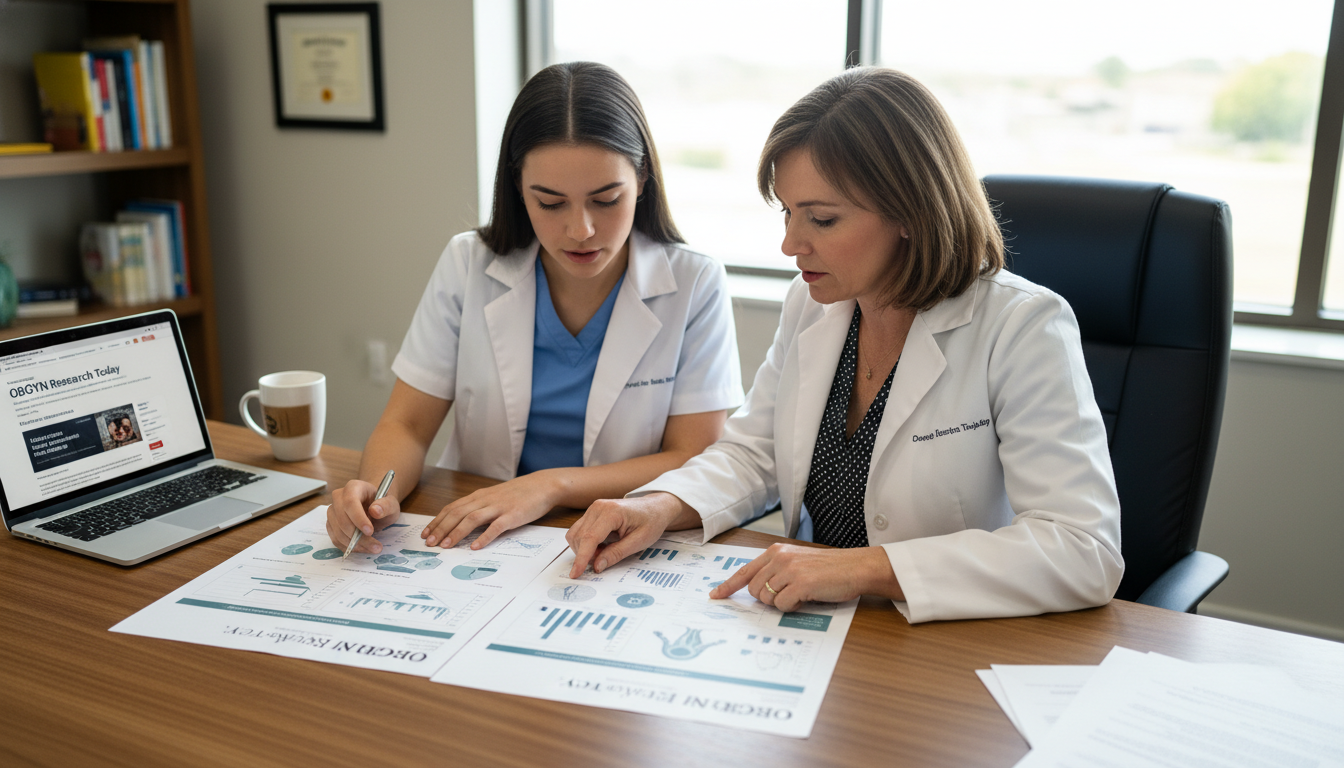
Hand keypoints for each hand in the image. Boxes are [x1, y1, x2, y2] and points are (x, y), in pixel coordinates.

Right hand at [326, 478, 402, 553]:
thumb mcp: (391, 503)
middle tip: (376, 546)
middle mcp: (338, 497)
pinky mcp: (331, 524)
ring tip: (373, 548)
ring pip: (338, 532)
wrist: (375, 507)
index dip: (358, 518)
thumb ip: (386, 505)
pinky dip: (349, 547)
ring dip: (355, 544)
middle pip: (342, 519)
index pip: (350, 502)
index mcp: (353, 487)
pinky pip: (336, 539)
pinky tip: (363, 548)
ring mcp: (332, 511)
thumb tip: (375, 511)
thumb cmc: (382, 503)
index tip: (370, 531)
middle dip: (358, 536)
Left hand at [421, 471, 560, 549]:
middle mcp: (485, 500)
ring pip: (472, 519)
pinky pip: (496, 527)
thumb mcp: (494, 497)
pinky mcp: (513, 515)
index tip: (425, 534)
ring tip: (446, 546)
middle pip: (457, 514)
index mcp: (479, 496)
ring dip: (456, 533)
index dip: (437, 521)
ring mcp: (499, 507)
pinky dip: (484, 537)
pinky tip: (476, 547)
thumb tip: (460, 522)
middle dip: (441, 529)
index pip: (452, 508)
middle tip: (429, 543)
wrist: (543, 485)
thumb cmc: (518, 493)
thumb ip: (479, 507)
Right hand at [565, 493, 685, 578]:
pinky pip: (579, 531)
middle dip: (585, 555)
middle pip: (579, 537)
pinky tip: (601, 546)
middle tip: (604, 561)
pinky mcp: (592, 513)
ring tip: (605, 552)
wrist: (655, 507)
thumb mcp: (639, 541)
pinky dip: (585, 543)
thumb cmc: (651, 521)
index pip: (589, 538)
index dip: (581, 558)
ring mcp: (593, 509)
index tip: (575, 574)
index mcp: (611, 512)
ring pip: (575, 535)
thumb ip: (616, 554)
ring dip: (584, 550)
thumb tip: (597, 566)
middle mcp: (598, 507)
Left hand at [709, 544, 901, 611]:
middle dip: (766, 600)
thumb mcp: (798, 562)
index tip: (715, 596)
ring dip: (781, 603)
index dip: (728, 585)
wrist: (856, 567)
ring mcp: (788, 570)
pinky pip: (782, 605)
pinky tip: (806, 598)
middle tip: (788, 596)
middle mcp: (779, 557)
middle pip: (754, 590)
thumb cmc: (830, 569)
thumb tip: (758, 591)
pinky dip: (792, 608)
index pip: (745, 571)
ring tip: (800, 594)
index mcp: (776, 551)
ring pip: (766, 599)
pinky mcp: (799, 583)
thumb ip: (777, 571)